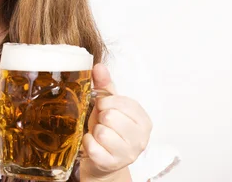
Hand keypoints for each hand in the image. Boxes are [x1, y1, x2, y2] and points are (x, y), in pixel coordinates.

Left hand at [80, 63, 151, 179]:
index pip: (120, 102)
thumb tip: (99, 66)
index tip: (104, 107)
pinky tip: (94, 144)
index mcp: (144, 120)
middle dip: (101, 117)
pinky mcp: (112, 164)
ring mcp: (128, 154)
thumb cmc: (107, 128)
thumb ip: (104, 85)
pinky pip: (92, 147)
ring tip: (99, 134)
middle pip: (110, 116)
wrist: (102, 159)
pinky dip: (88, 143)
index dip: (106, 102)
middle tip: (102, 123)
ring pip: (102, 132)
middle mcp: (141, 139)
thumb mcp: (108, 105)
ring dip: (95, 131)